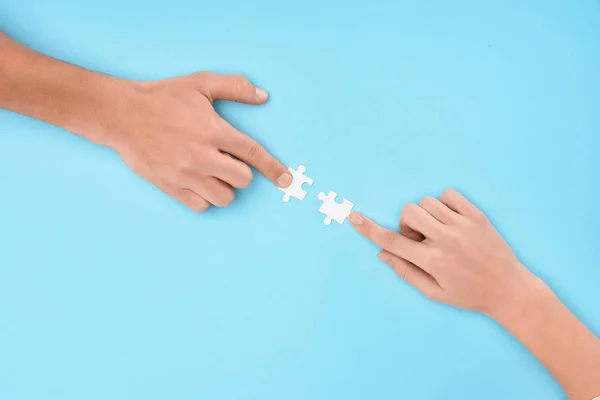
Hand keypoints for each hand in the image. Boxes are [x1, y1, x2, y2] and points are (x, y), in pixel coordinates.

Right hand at [106, 72, 291, 210]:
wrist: (122, 115)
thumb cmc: (163, 98)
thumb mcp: (200, 83)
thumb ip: (234, 88)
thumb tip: (263, 96)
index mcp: (214, 131)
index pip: (254, 154)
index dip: (274, 169)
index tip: (287, 180)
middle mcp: (203, 156)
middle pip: (242, 180)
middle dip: (242, 172)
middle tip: (228, 161)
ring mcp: (186, 175)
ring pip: (224, 198)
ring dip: (225, 187)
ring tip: (213, 173)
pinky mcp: (171, 187)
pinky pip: (200, 206)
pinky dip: (204, 198)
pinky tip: (198, 183)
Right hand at [349, 189, 538, 314]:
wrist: (509, 290)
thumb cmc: (469, 295)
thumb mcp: (434, 292)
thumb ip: (406, 272)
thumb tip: (383, 254)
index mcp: (432, 261)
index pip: (393, 241)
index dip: (370, 230)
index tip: (354, 218)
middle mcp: (446, 239)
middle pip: (409, 212)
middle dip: (407, 224)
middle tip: (420, 240)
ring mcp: (463, 225)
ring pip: (427, 202)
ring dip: (424, 215)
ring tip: (438, 232)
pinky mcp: (477, 216)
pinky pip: (449, 195)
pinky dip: (443, 204)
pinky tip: (450, 220)